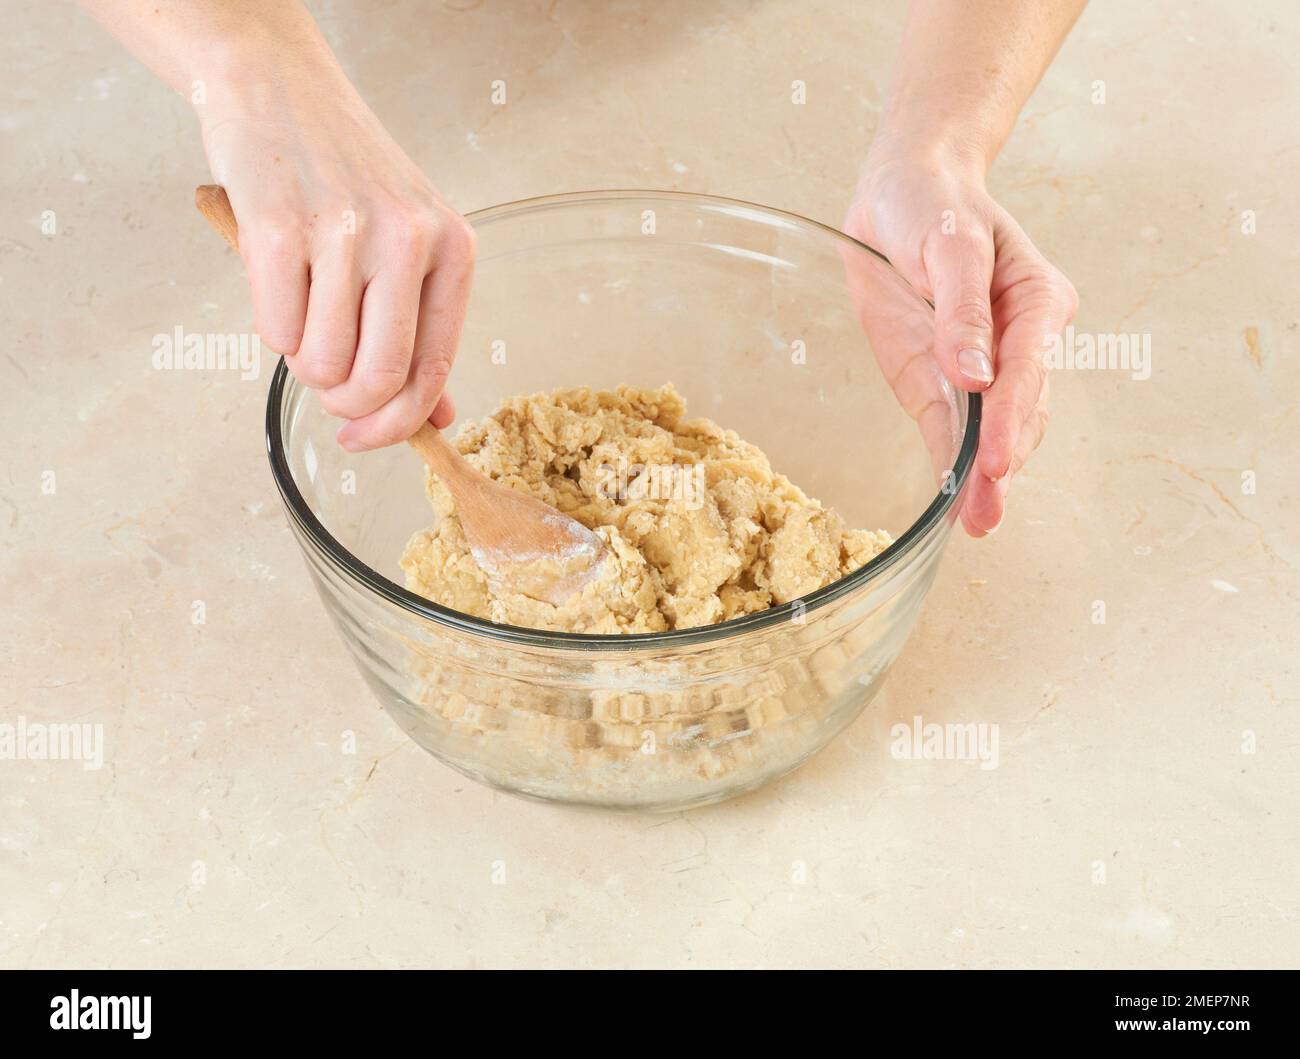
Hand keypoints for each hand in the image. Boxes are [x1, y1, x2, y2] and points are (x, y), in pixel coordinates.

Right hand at [199, 66, 473, 450]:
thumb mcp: (411, 244)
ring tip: (301, 315)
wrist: (277, 88)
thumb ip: (424, 331)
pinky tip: (276, 288)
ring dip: (303, 363)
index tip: (365, 439)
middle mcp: (408, 239)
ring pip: (322, 363)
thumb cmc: (346, 177)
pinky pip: (274, 332)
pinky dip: (269, 331)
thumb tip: (435, 418)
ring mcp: (345, 230)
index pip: (435, 370)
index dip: (398, 424)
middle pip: (379, 379)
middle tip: (327, 388)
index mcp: (452, 249)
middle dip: (346, 404)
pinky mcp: (278, 224)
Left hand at [845, 149, 1076, 535]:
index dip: (1010, 419)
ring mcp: (979, 366)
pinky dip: (951, 464)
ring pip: (991, 430)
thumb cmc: (934, 203)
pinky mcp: (940, 380)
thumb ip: (962, 309)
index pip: (1027, 370)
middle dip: (1003, 463)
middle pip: (1019, 411)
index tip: (996, 463)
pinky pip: (949, 428)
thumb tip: (977, 375)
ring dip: (983, 479)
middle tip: (985, 512)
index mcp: (1035, 302)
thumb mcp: (950, 242)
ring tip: (976, 522)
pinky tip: (953, 503)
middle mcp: (1017, 341)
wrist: (901, 189)